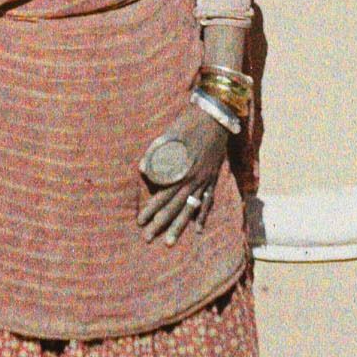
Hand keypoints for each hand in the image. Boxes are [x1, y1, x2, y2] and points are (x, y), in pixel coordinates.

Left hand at [137, 100, 226, 245]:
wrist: (216, 114)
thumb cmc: (190, 122)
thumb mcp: (170, 134)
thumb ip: (157, 152)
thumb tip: (142, 168)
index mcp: (182, 169)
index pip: (163, 195)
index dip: (151, 209)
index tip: (140, 222)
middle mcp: (194, 179)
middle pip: (175, 206)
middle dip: (161, 224)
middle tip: (148, 239)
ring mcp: (206, 179)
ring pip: (191, 208)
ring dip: (179, 226)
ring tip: (169, 242)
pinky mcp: (213, 176)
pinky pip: (208, 200)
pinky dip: (202, 214)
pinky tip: (197, 229)